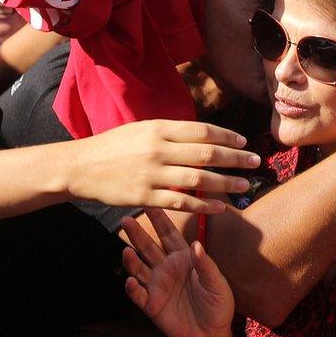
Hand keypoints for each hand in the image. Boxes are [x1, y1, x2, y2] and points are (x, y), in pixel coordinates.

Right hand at [64, 318, 180, 336]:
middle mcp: (117, 330)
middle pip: (92, 328)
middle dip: (78, 331)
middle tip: (66, 335)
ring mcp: (125, 324)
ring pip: (101, 323)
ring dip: (88, 326)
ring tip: (79, 330)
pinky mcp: (132, 321)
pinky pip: (110, 321)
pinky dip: (100, 324)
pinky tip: (102, 327)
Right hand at [67, 120, 259, 213]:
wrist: (80, 167)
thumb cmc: (112, 147)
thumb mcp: (140, 130)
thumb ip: (169, 133)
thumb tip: (202, 138)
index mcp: (158, 129)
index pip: (202, 132)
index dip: (227, 138)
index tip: (244, 143)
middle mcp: (158, 150)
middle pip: (207, 154)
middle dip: (236, 159)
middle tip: (256, 162)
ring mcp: (152, 174)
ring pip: (199, 180)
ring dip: (227, 183)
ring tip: (245, 185)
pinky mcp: (145, 197)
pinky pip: (182, 203)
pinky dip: (204, 206)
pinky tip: (220, 207)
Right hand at [121, 209, 233, 336]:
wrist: (211, 335)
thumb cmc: (217, 305)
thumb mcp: (216, 283)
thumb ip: (205, 264)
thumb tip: (196, 244)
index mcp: (182, 258)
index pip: (168, 234)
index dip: (159, 219)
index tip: (149, 202)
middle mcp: (165, 267)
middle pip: (148, 247)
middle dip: (137, 234)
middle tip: (126, 220)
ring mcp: (156, 285)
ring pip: (139, 268)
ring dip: (131, 259)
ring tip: (126, 251)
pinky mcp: (150, 304)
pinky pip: (138, 294)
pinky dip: (133, 288)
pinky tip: (130, 282)